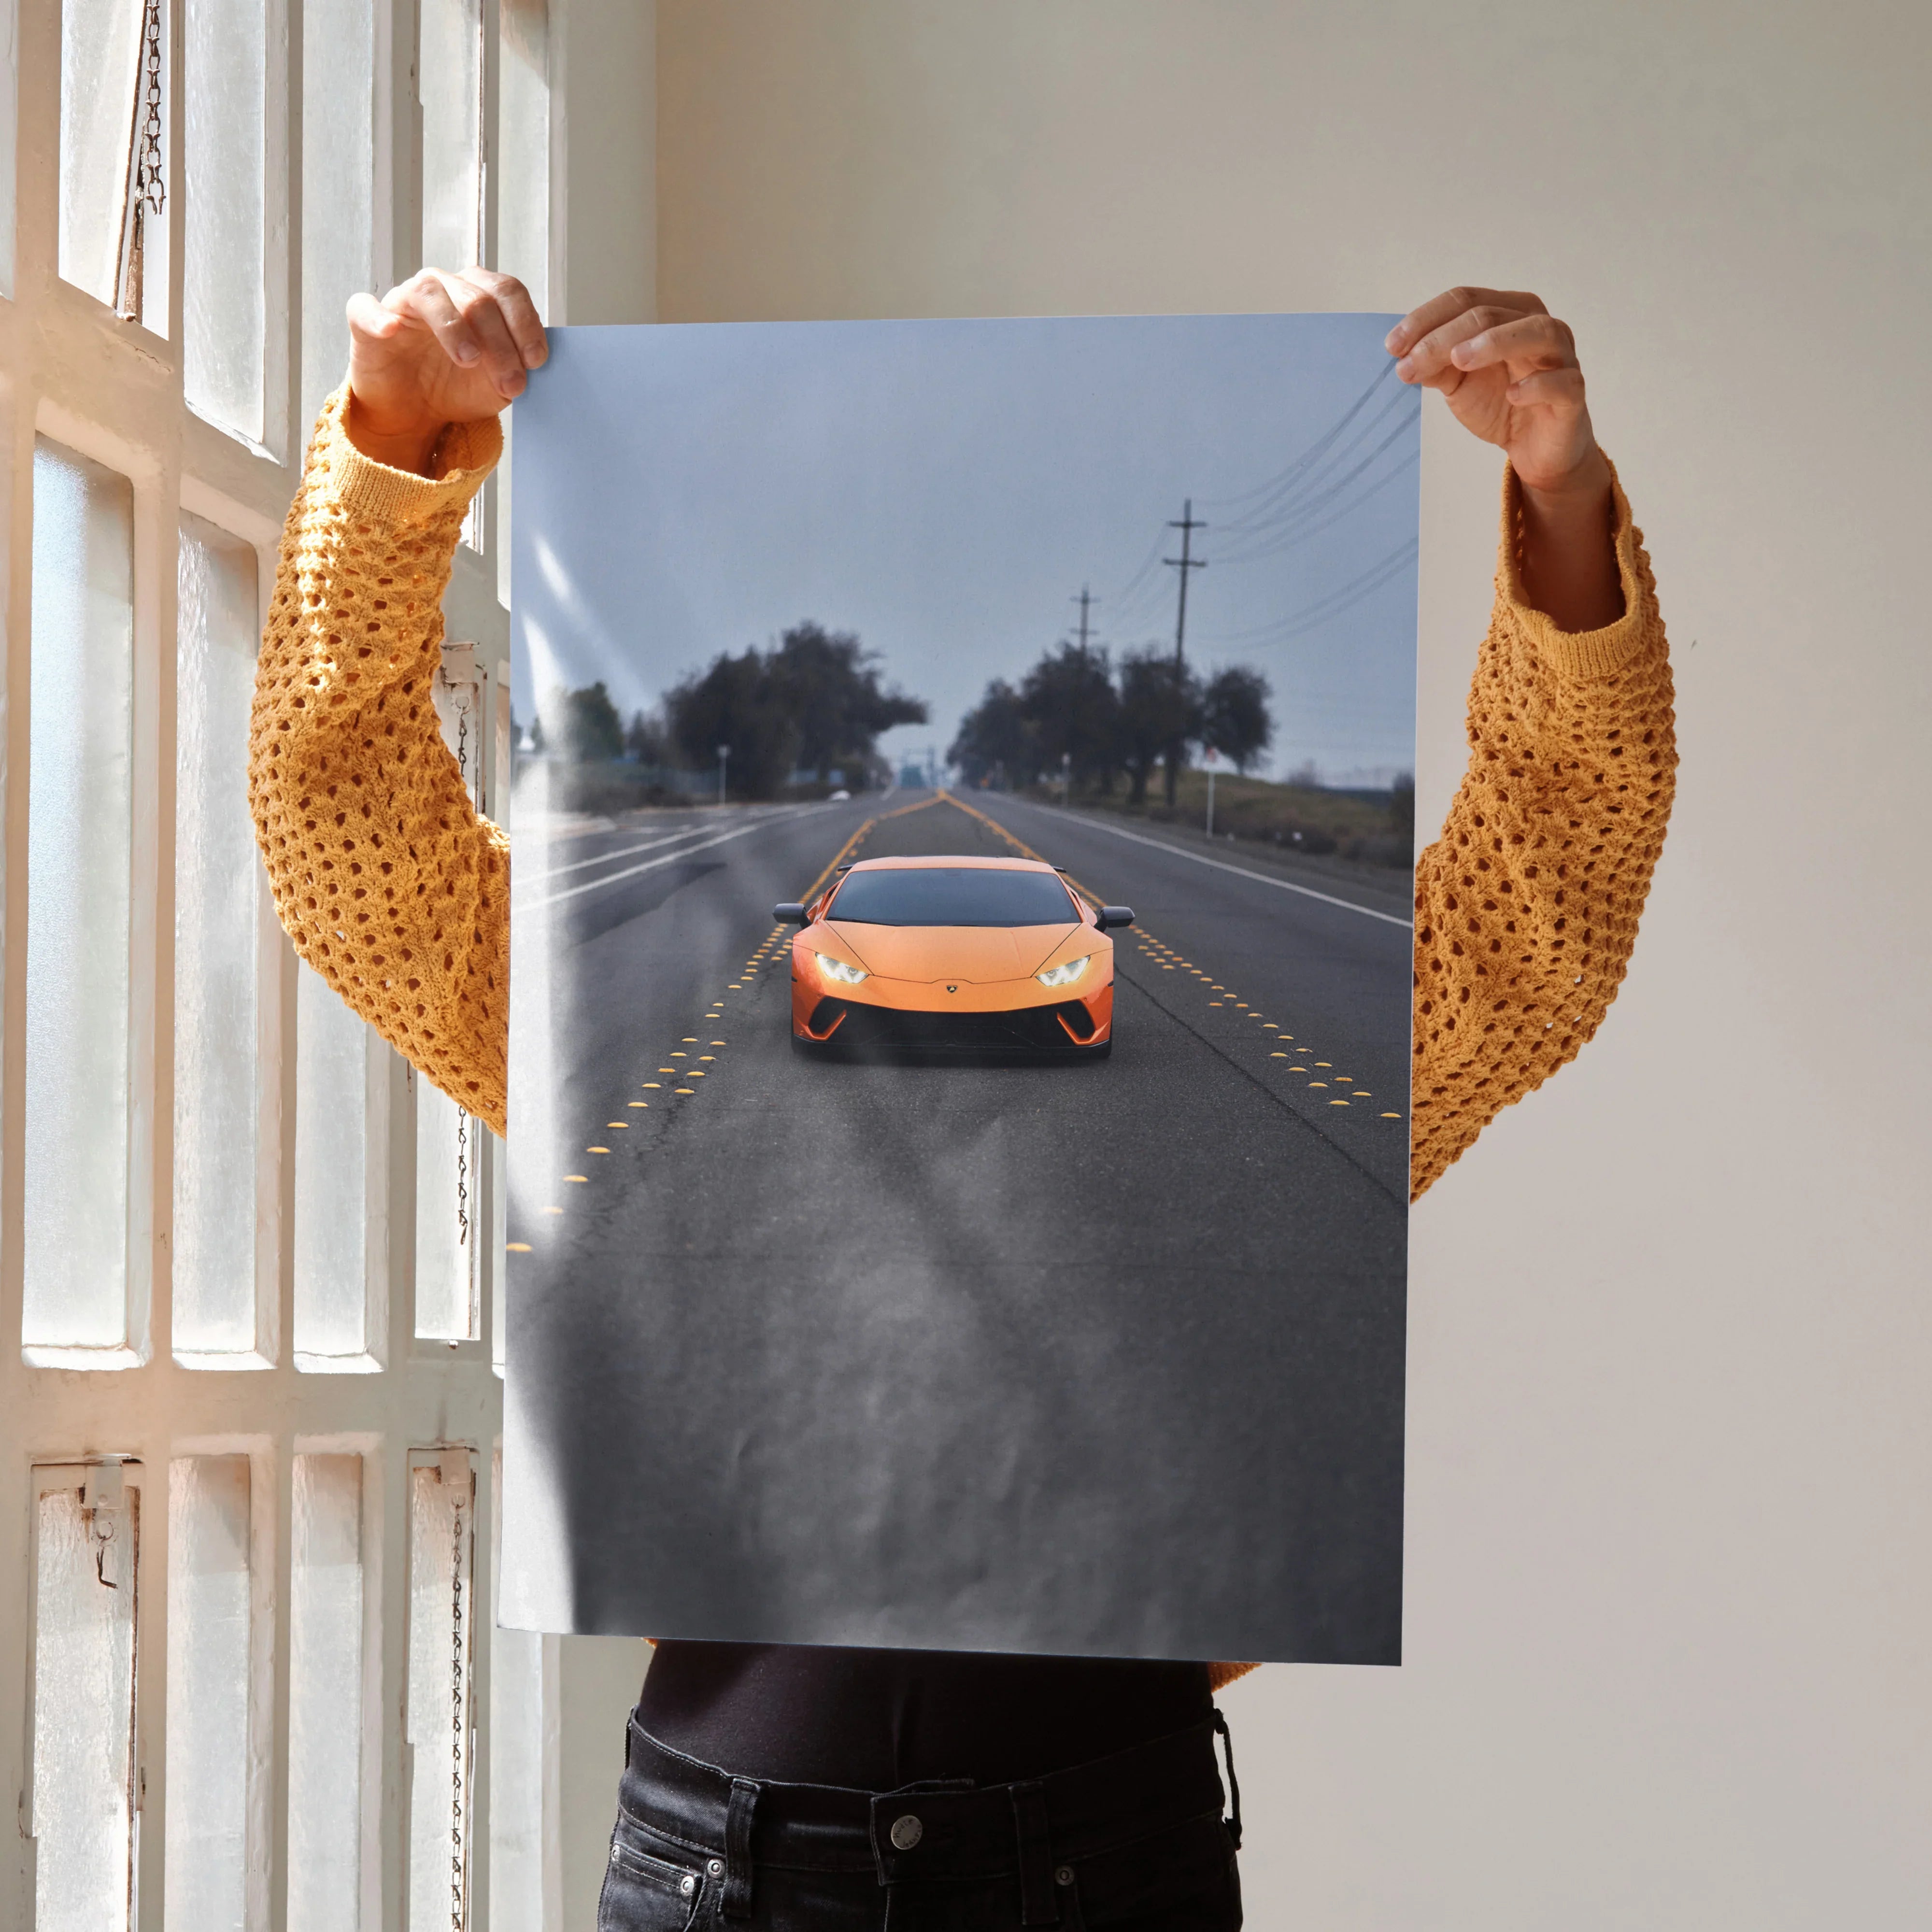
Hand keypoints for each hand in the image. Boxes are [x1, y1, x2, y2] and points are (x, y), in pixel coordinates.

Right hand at [344, 268, 546, 474]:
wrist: (414, 413)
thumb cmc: (456, 387)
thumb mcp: (497, 384)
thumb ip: (516, 368)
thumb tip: (533, 363)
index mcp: (478, 295)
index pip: (507, 291)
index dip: (525, 323)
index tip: (536, 361)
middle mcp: (443, 288)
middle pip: (477, 297)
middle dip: (500, 343)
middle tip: (510, 382)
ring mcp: (404, 300)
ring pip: (430, 293)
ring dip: (454, 327)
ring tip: (469, 360)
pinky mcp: (366, 321)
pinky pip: (366, 307)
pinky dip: (378, 316)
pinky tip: (391, 330)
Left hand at [1388, 287, 1621, 629]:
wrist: (1534, 448)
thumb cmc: (1500, 402)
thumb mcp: (1458, 383)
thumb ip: (1436, 365)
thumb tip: (1403, 356)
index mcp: (1509, 313)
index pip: (1465, 300)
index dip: (1426, 319)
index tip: (1392, 347)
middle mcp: (1538, 326)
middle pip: (1490, 314)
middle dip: (1444, 337)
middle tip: (1410, 363)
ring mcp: (1561, 357)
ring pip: (1535, 332)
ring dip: (1494, 342)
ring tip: (1458, 360)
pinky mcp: (1573, 393)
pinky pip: (1562, 381)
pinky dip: (1537, 384)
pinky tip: (1512, 394)